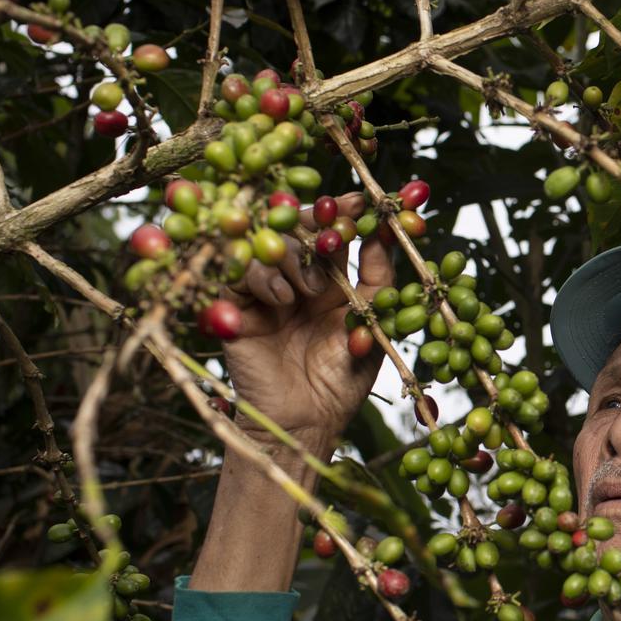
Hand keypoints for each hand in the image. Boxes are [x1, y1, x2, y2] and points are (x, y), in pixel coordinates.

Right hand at [220, 192, 391, 446]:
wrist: (306, 421)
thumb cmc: (341, 379)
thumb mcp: (371, 323)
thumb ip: (379, 277)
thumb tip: (387, 229)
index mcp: (328, 280)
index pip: (331, 232)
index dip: (342, 212)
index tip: (358, 199)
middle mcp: (294, 279)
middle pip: (295, 225)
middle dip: (314, 222)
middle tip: (328, 227)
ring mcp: (262, 290)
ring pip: (266, 241)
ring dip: (292, 257)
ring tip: (310, 292)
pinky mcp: (233, 306)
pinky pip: (237, 269)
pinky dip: (263, 276)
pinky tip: (282, 299)